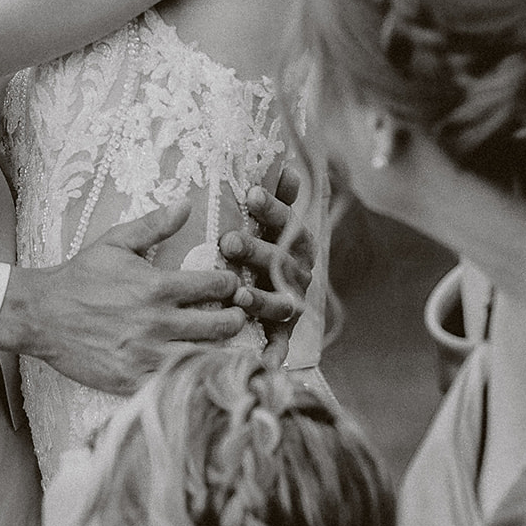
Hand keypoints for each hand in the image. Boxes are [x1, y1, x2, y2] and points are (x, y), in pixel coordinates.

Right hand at [0, 202, 249, 396]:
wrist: (43, 315)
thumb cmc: (81, 276)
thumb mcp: (116, 242)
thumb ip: (154, 224)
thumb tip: (186, 203)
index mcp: (157, 287)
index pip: (215, 286)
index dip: (230, 284)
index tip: (232, 285)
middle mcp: (158, 323)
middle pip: (221, 326)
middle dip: (235, 318)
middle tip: (237, 315)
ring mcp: (148, 356)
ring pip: (206, 358)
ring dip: (222, 349)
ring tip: (226, 342)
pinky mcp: (135, 382)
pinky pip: (178, 384)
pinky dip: (194, 376)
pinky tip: (199, 368)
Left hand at [218, 164, 314, 368]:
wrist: (280, 295)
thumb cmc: (269, 249)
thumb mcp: (273, 223)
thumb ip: (278, 197)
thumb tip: (288, 166)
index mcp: (296, 242)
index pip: (287, 221)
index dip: (271, 207)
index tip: (250, 193)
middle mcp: (297, 272)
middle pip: (280, 261)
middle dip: (256, 251)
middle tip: (228, 241)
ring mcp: (291, 303)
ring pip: (280, 302)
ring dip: (260, 299)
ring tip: (238, 295)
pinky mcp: (283, 333)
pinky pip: (279, 345)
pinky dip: (273, 353)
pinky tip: (261, 359)